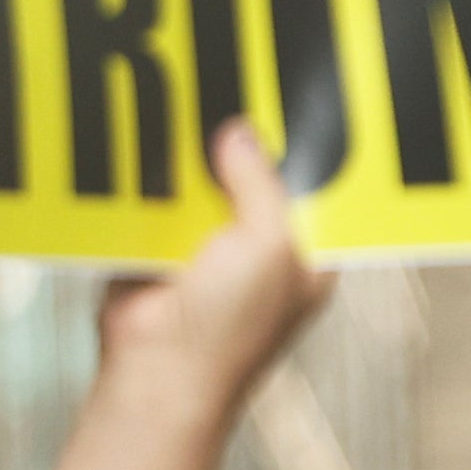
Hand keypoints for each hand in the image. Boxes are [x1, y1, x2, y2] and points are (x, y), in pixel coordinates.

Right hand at [91, 121, 329, 408]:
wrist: (154, 373)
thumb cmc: (228, 331)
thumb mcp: (268, 245)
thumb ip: (260, 181)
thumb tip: (240, 131)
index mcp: (306, 255)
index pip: (315, 186)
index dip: (304, 147)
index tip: (289, 100)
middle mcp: (263, 250)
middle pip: (257, 173)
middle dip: (242, 143)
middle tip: (232, 96)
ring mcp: (211, 248)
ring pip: (207, 181)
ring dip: (196, 159)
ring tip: (190, 119)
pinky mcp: (165, 245)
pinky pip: (165, 196)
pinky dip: (159, 179)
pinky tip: (156, 151)